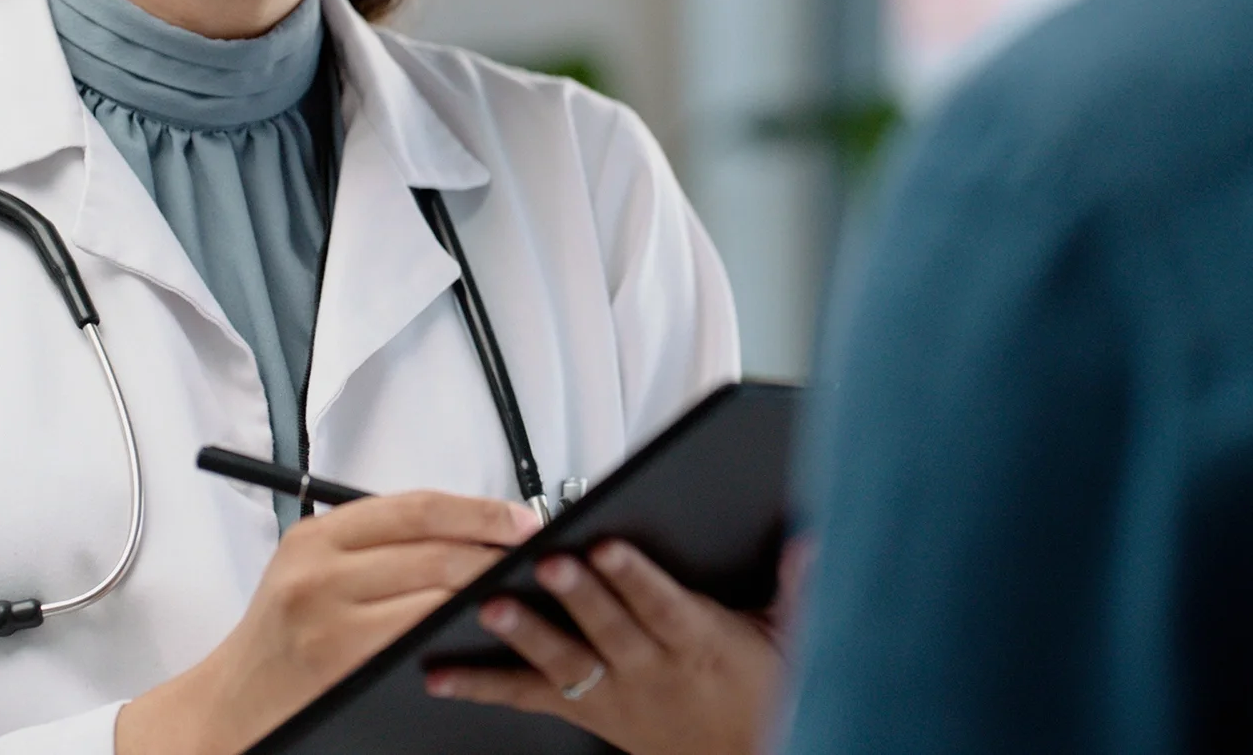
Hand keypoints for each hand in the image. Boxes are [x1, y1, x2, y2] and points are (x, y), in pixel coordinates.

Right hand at [117, 491, 540, 754]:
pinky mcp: (341, 657)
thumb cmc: (282, 639)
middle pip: (433, 546)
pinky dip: (458, 629)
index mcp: (318, 535)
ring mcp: (329, 615)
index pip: (416, 507)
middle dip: (495, 551)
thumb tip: (464, 530)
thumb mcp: (312, 572)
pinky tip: (484, 630)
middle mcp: (319, 568)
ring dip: (487, 589)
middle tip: (537, 557)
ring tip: (522, 590)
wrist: (234, 702)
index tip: (521, 520)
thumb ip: (373, 546)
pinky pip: (419, 634)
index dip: (478, 510)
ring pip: (434, 590)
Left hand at [424, 539, 786, 754]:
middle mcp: (650, 671)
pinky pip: (529, 698)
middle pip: (609, 629)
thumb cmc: (761, 695)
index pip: (664, 608)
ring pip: (566, 662)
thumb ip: (797, 587)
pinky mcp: (585, 711)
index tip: (608, 547)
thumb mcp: (793, 639)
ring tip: (491, 609)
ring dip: (526, 635)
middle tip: (546, 564)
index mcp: (699, 645)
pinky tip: (441, 673)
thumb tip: (811, 540)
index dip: (634, 579)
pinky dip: (482, 686)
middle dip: (576, 595)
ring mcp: (613, 694)